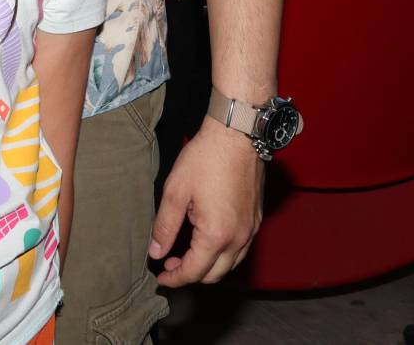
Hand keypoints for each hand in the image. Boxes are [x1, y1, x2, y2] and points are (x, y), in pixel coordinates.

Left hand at [148, 119, 263, 285]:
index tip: (160, 277)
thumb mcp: (175, 192)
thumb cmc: (205, 159)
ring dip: (209, 266)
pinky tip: (207, 239)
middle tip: (170, 263)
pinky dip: (223, 253)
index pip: (194, 272)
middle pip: (215, 275)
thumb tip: (156, 252)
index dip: (174, 279)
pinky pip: (241, 249)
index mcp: (216, 236)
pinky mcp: (256, 219)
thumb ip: (165, 227)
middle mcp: (239, 239)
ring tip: (187, 253)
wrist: (236, 135)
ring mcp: (251, 230)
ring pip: (231, 265)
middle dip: (191, 275)